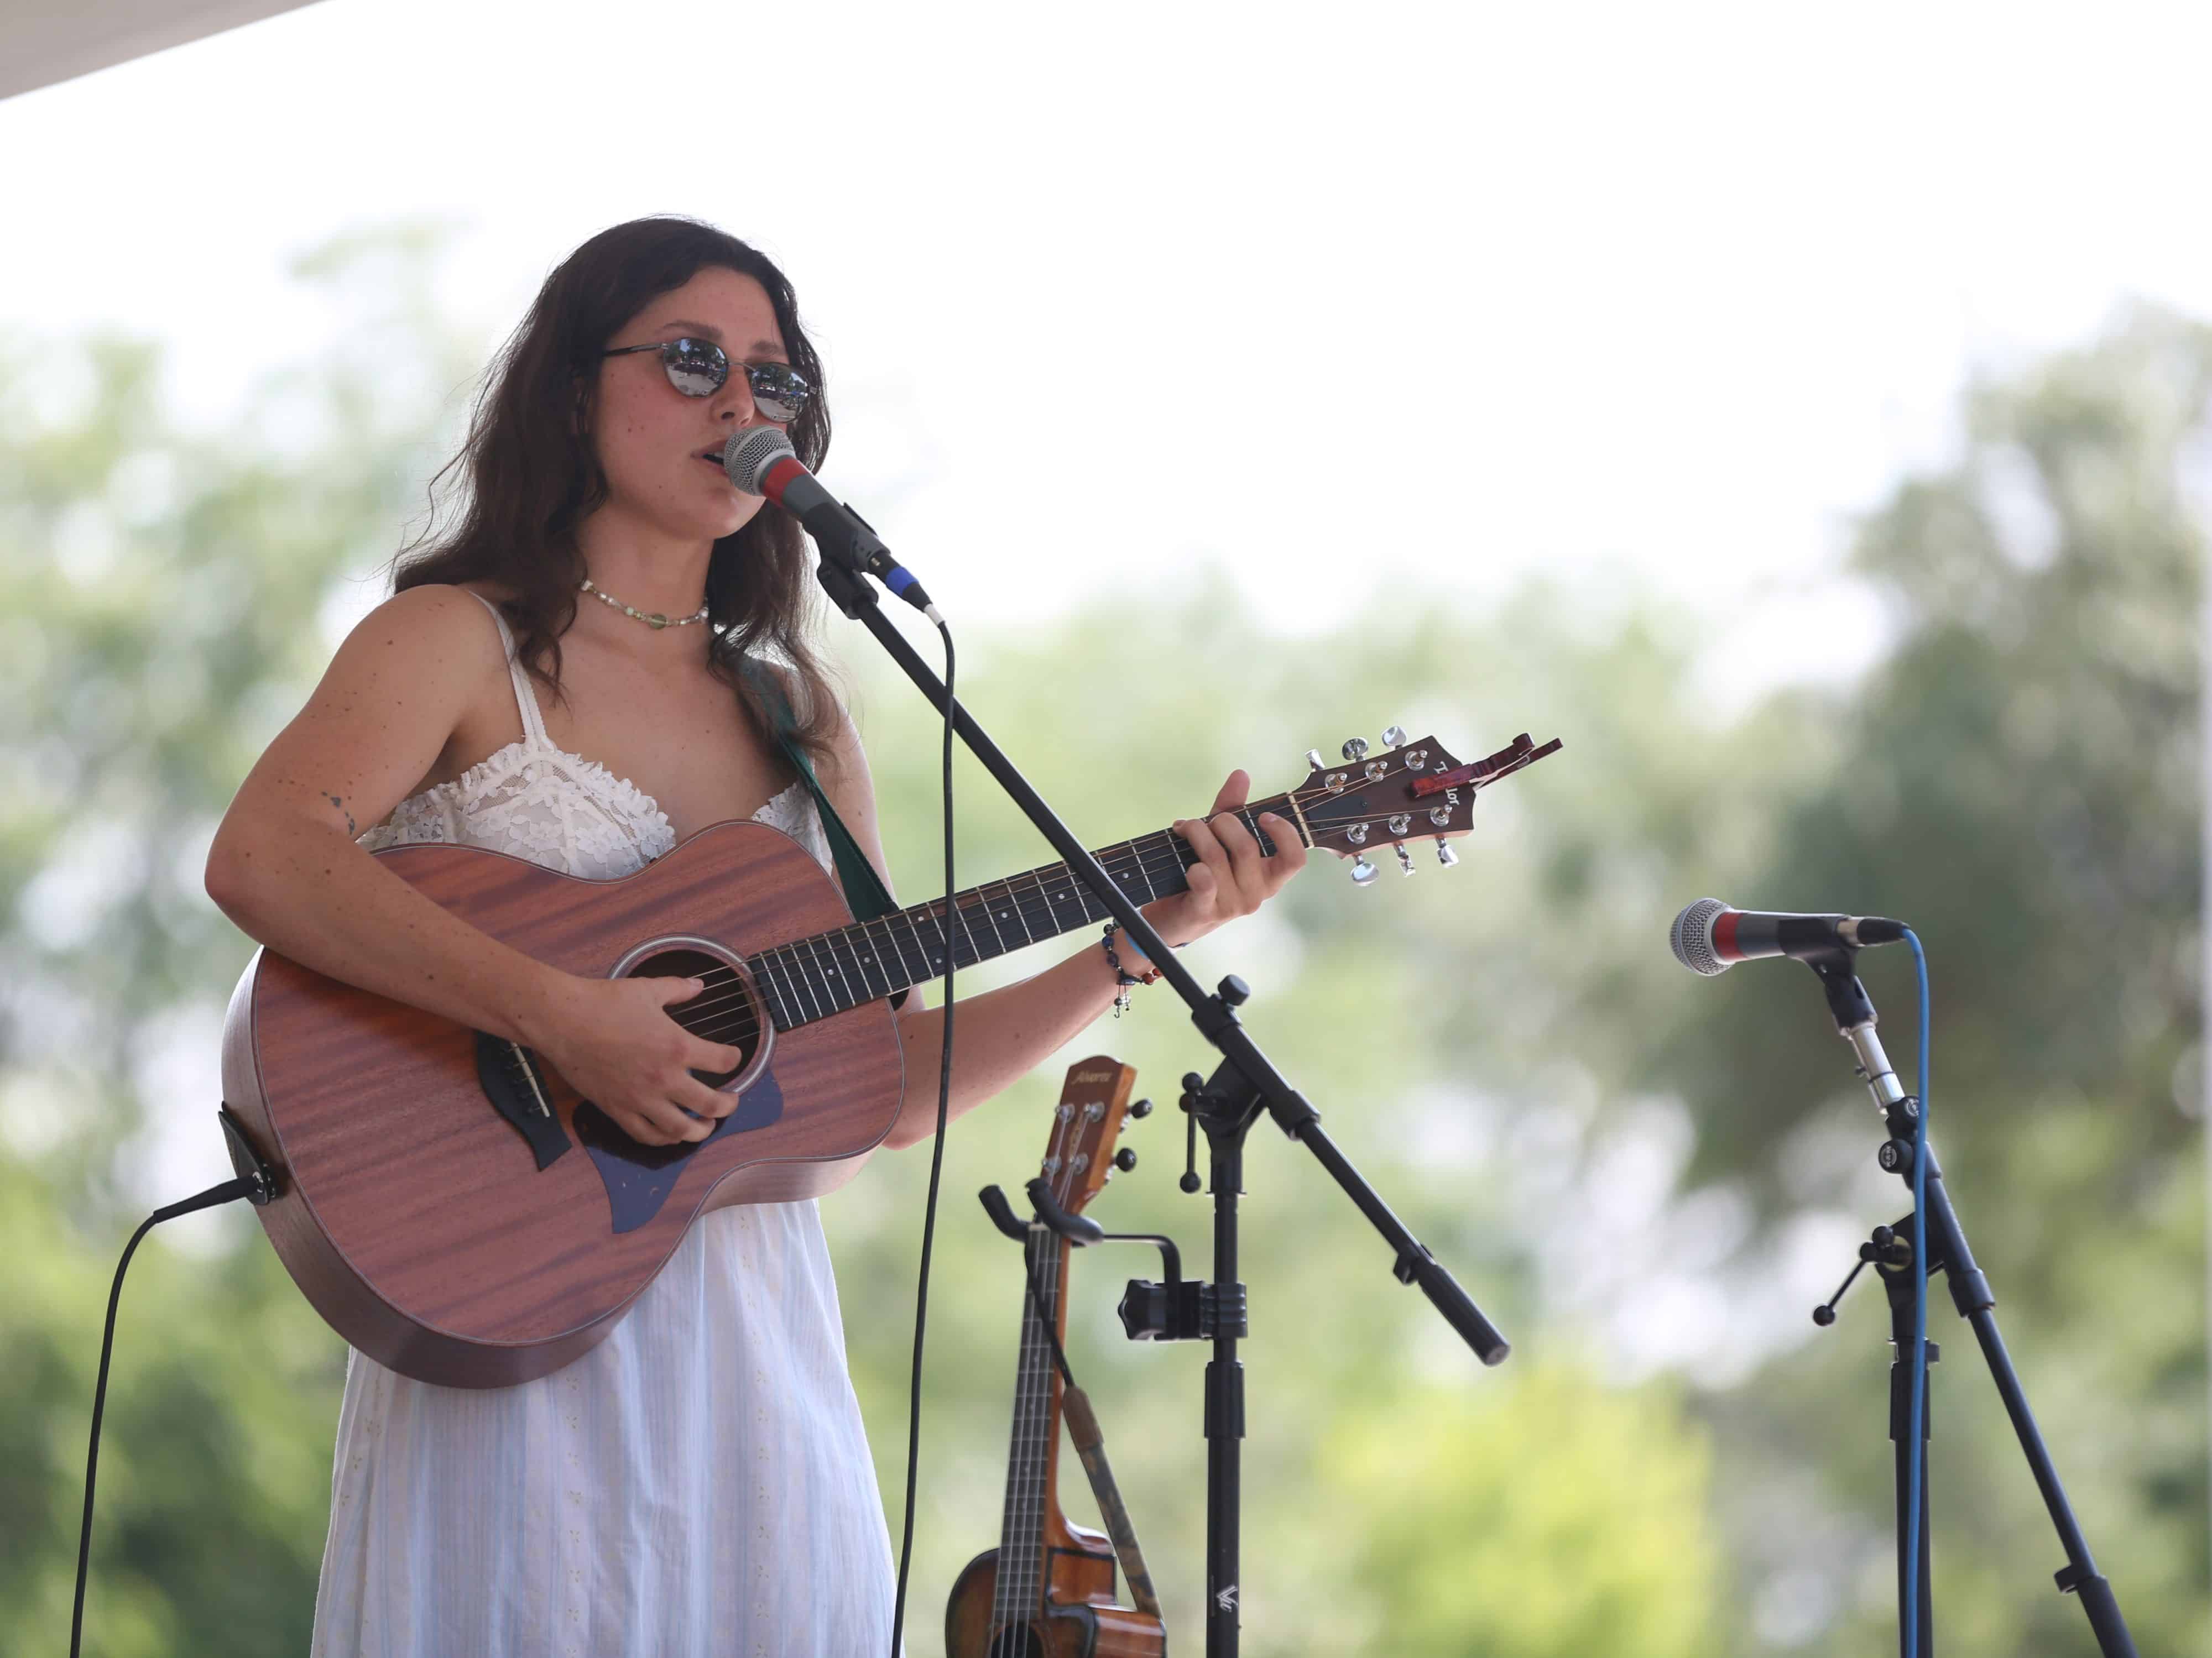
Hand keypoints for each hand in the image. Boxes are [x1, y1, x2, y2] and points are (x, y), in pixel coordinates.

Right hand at [524, 974, 746, 1146]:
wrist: (563, 1021)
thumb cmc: (605, 1002)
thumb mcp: (649, 989)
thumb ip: (678, 989)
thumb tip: (699, 984)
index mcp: (677, 1047)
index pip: (723, 1061)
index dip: (734, 1059)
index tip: (733, 1057)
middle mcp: (664, 1079)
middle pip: (709, 1104)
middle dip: (726, 1106)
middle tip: (730, 1102)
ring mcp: (640, 1099)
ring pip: (680, 1129)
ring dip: (699, 1131)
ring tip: (706, 1126)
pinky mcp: (617, 1110)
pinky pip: (645, 1135)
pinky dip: (662, 1139)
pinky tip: (670, 1135)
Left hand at [1139, 769, 1307, 950]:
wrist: (1171, 917)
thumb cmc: (1201, 874)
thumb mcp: (1219, 839)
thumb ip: (1232, 808)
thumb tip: (1241, 774)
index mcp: (1268, 877)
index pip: (1295, 859)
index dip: (1285, 833)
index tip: (1263, 815)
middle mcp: (1256, 894)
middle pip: (1247, 847)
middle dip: (1222, 822)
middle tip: (1203, 821)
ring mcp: (1231, 906)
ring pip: (1218, 857)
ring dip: (1197, 834)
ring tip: (1184, 829)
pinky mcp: (1204, 912)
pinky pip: (1204, 882)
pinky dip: (1193, 865)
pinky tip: (1186, 860)